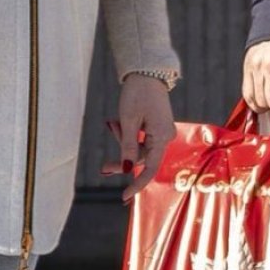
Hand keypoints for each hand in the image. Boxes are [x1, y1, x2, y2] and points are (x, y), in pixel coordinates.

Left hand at [101, 74, 176, 201]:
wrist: (147, 72)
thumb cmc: (138, 94)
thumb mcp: (128, 121)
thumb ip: (128, 146)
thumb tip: (128, 169)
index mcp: (162, 137)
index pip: (150, 168)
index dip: (137, 184)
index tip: (124, 197)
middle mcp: (166, 137)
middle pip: (143, 158)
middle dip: (123, 160)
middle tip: (103, 168)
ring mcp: (163, 132)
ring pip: (140, 149)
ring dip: (124, 142)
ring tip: (112, 123)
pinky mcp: (158, 127)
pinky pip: (142, 139)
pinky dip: (129, 135)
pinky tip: (118, 123)